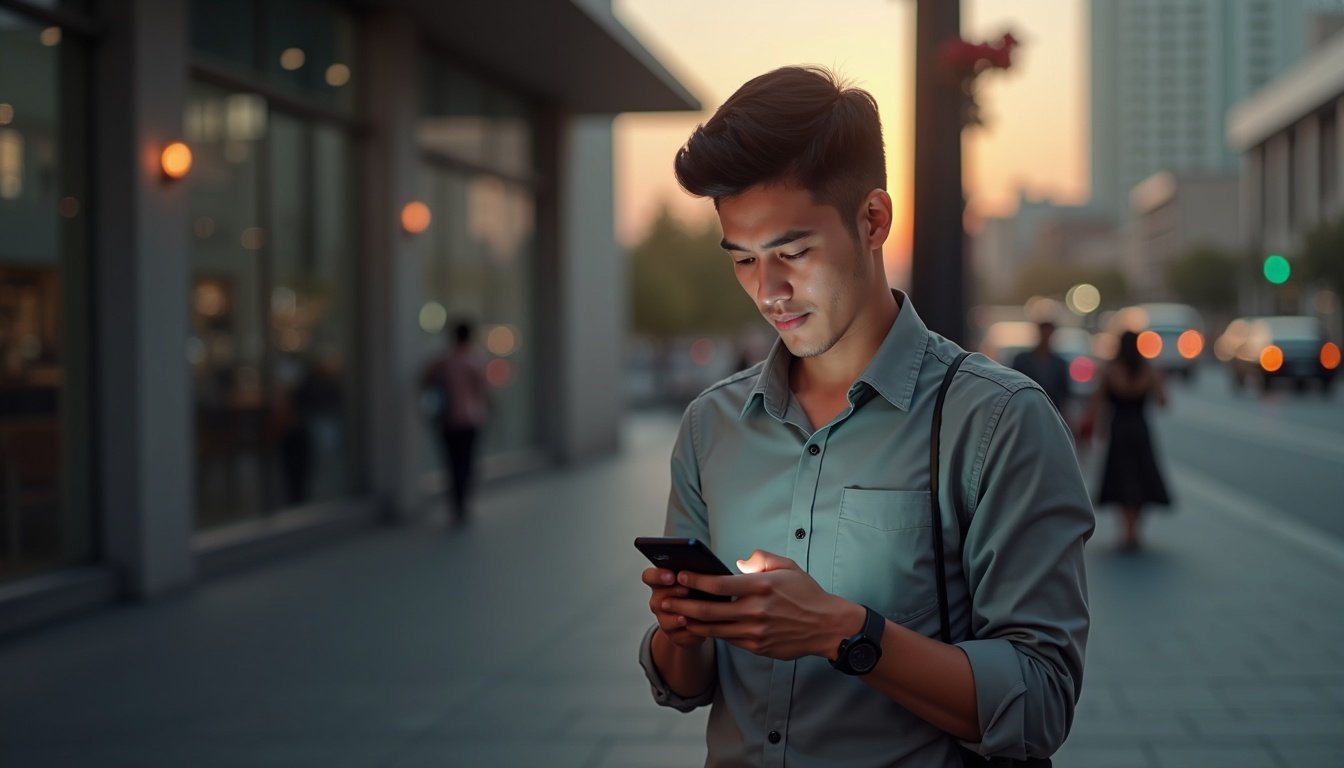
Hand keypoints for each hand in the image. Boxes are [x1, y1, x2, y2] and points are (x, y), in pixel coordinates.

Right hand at [641, 567, 706, 648]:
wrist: (698, 619)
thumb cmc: (697, 594)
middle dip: (672, 595)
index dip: (657, 576)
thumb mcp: (695, 580)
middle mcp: (659, 601)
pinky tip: (701, 629)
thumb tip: (705, 569)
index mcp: (661, 583)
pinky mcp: (674, 636)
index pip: (649, 577)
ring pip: (665, 621)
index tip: (671, 576)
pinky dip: (691, 633)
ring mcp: (664, 619)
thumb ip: (694, 574)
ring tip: (688, 616)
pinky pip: (680, 636)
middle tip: (686, 591)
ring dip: (677, 618)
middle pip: (656, 600)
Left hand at [664, 550, 862, 660]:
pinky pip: (728, 639)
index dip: (696, 580)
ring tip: (674, 616)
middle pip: (709, 610)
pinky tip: (699, 627)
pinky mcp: (757, 646)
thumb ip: (760, 559)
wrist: (826, 626)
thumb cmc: (805, 593)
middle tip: (665, 601)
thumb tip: (737, 563)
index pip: (719, 584)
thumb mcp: (787, 566)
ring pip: (714, 629)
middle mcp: (756, 610)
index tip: (680, 575)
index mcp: (761, 586)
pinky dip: (711, 633)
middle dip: (683, 605)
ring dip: (691, 622)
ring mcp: (756, 631)